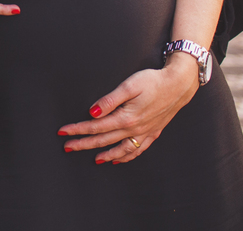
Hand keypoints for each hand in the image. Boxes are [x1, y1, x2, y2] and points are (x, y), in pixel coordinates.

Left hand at [57, 54, 199, 162]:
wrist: (179, 84)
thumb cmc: (153, 81)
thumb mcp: (129, 86)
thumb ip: (109, 101)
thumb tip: (92, 113)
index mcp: (126, 117)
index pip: (96, 126)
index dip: (78, 129)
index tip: (63, 131)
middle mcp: (135, 128)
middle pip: (104, 140)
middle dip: (84, 144)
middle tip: (67, 147)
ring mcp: (145, 132)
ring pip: (121, 149)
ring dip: (106, 155)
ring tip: (93, 160)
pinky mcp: (153, 132)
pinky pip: (138, 149)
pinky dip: (127, 156)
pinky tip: (119, 159)